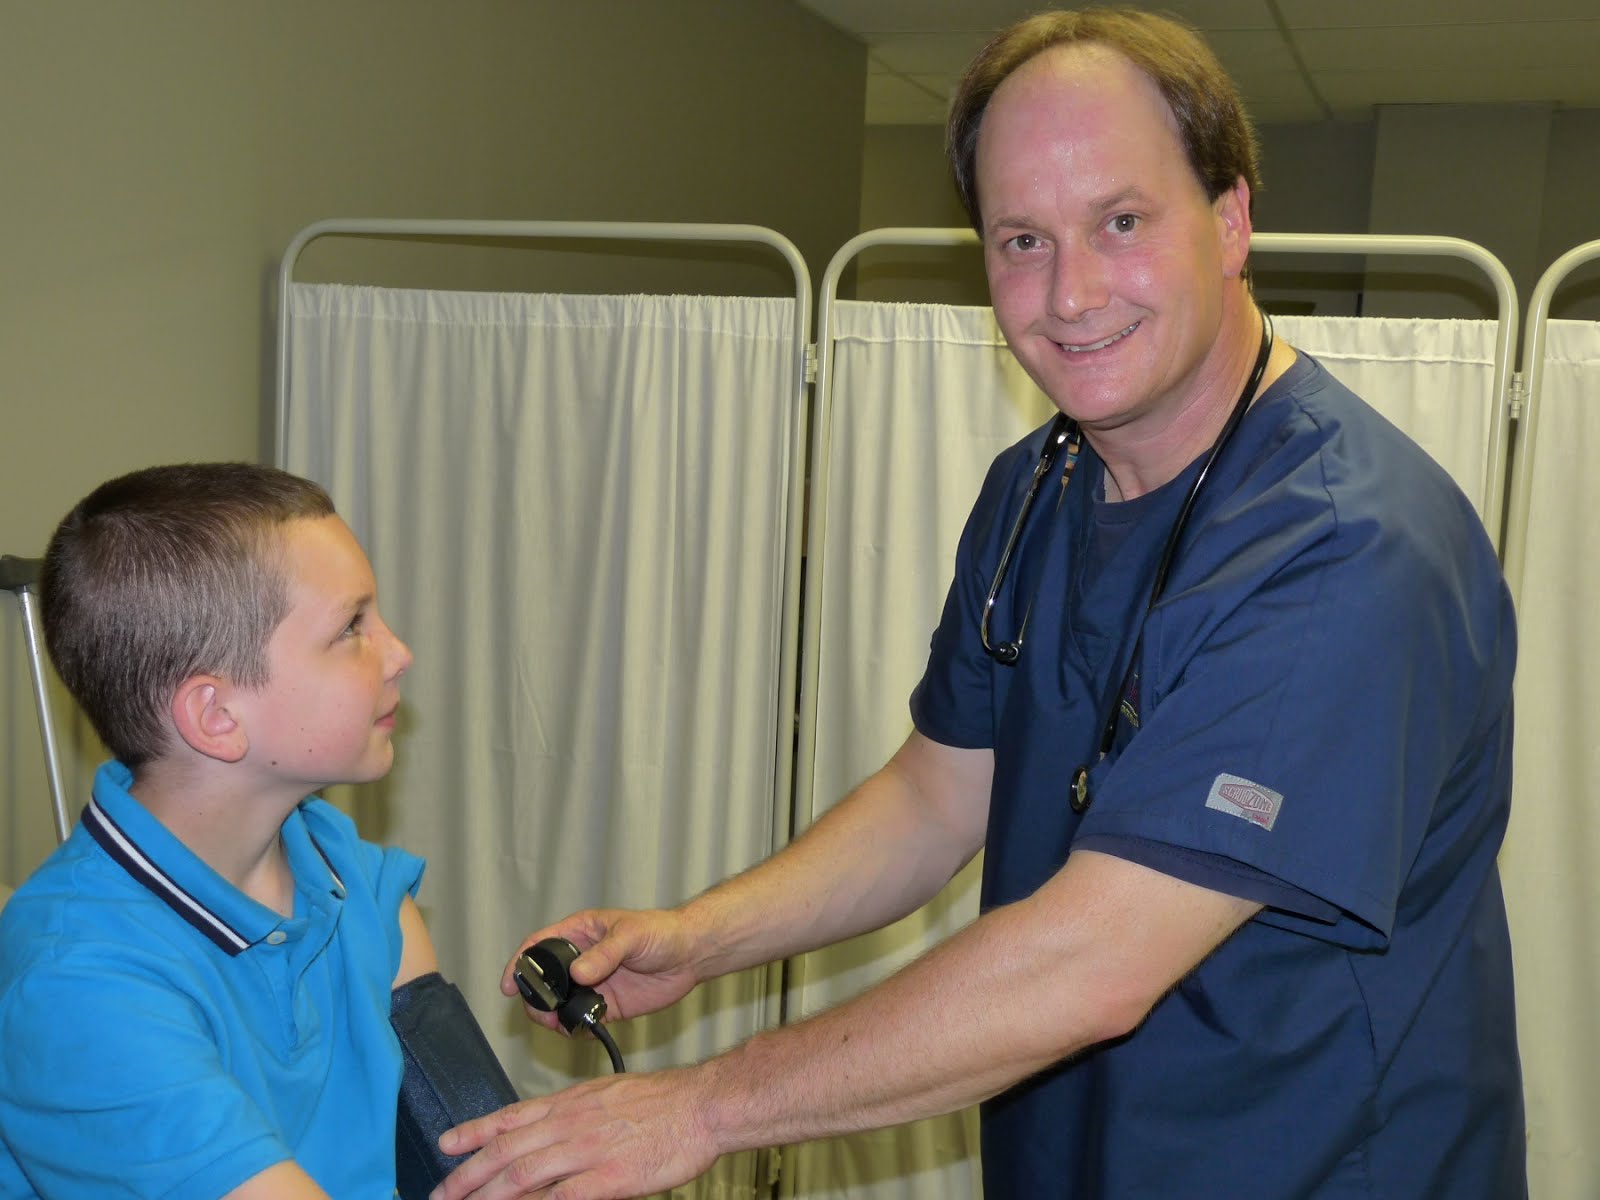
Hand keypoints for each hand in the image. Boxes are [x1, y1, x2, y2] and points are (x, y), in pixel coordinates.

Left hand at [430, 1068, 720, 1199]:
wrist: (700, 1105)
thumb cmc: (662, 1102)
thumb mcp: (606, 1095)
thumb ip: (572, 1115)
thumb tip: (544, 1133)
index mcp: (569, 1103)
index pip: (510, 1118)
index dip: (473, 1132)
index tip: (445, 1145)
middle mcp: (569, 1124)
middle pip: (505, 1152)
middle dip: (466, 1177)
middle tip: (441, 1195)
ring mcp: (586, 1151)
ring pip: (522, 1176)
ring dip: (486, 1197)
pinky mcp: (608, 1178)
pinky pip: (560, 1198)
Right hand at [500, 909, 703, 1031]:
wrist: (691, 955)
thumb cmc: (661, 932)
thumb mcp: (631, 935)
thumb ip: (605, 954)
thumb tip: (578, 974)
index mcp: (579, 933)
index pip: (538, 946)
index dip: (519, 964)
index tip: (506, 985)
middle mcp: (580, 960)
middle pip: (543, 981)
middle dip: (534, 999)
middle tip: (540, 1015)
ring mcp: (592, 985)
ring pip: (559, 1005)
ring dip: (553, 1018)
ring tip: (560, 1026)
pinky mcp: (607, 1006)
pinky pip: (582, 1020)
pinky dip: (576, 1029)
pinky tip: (581, 1032)